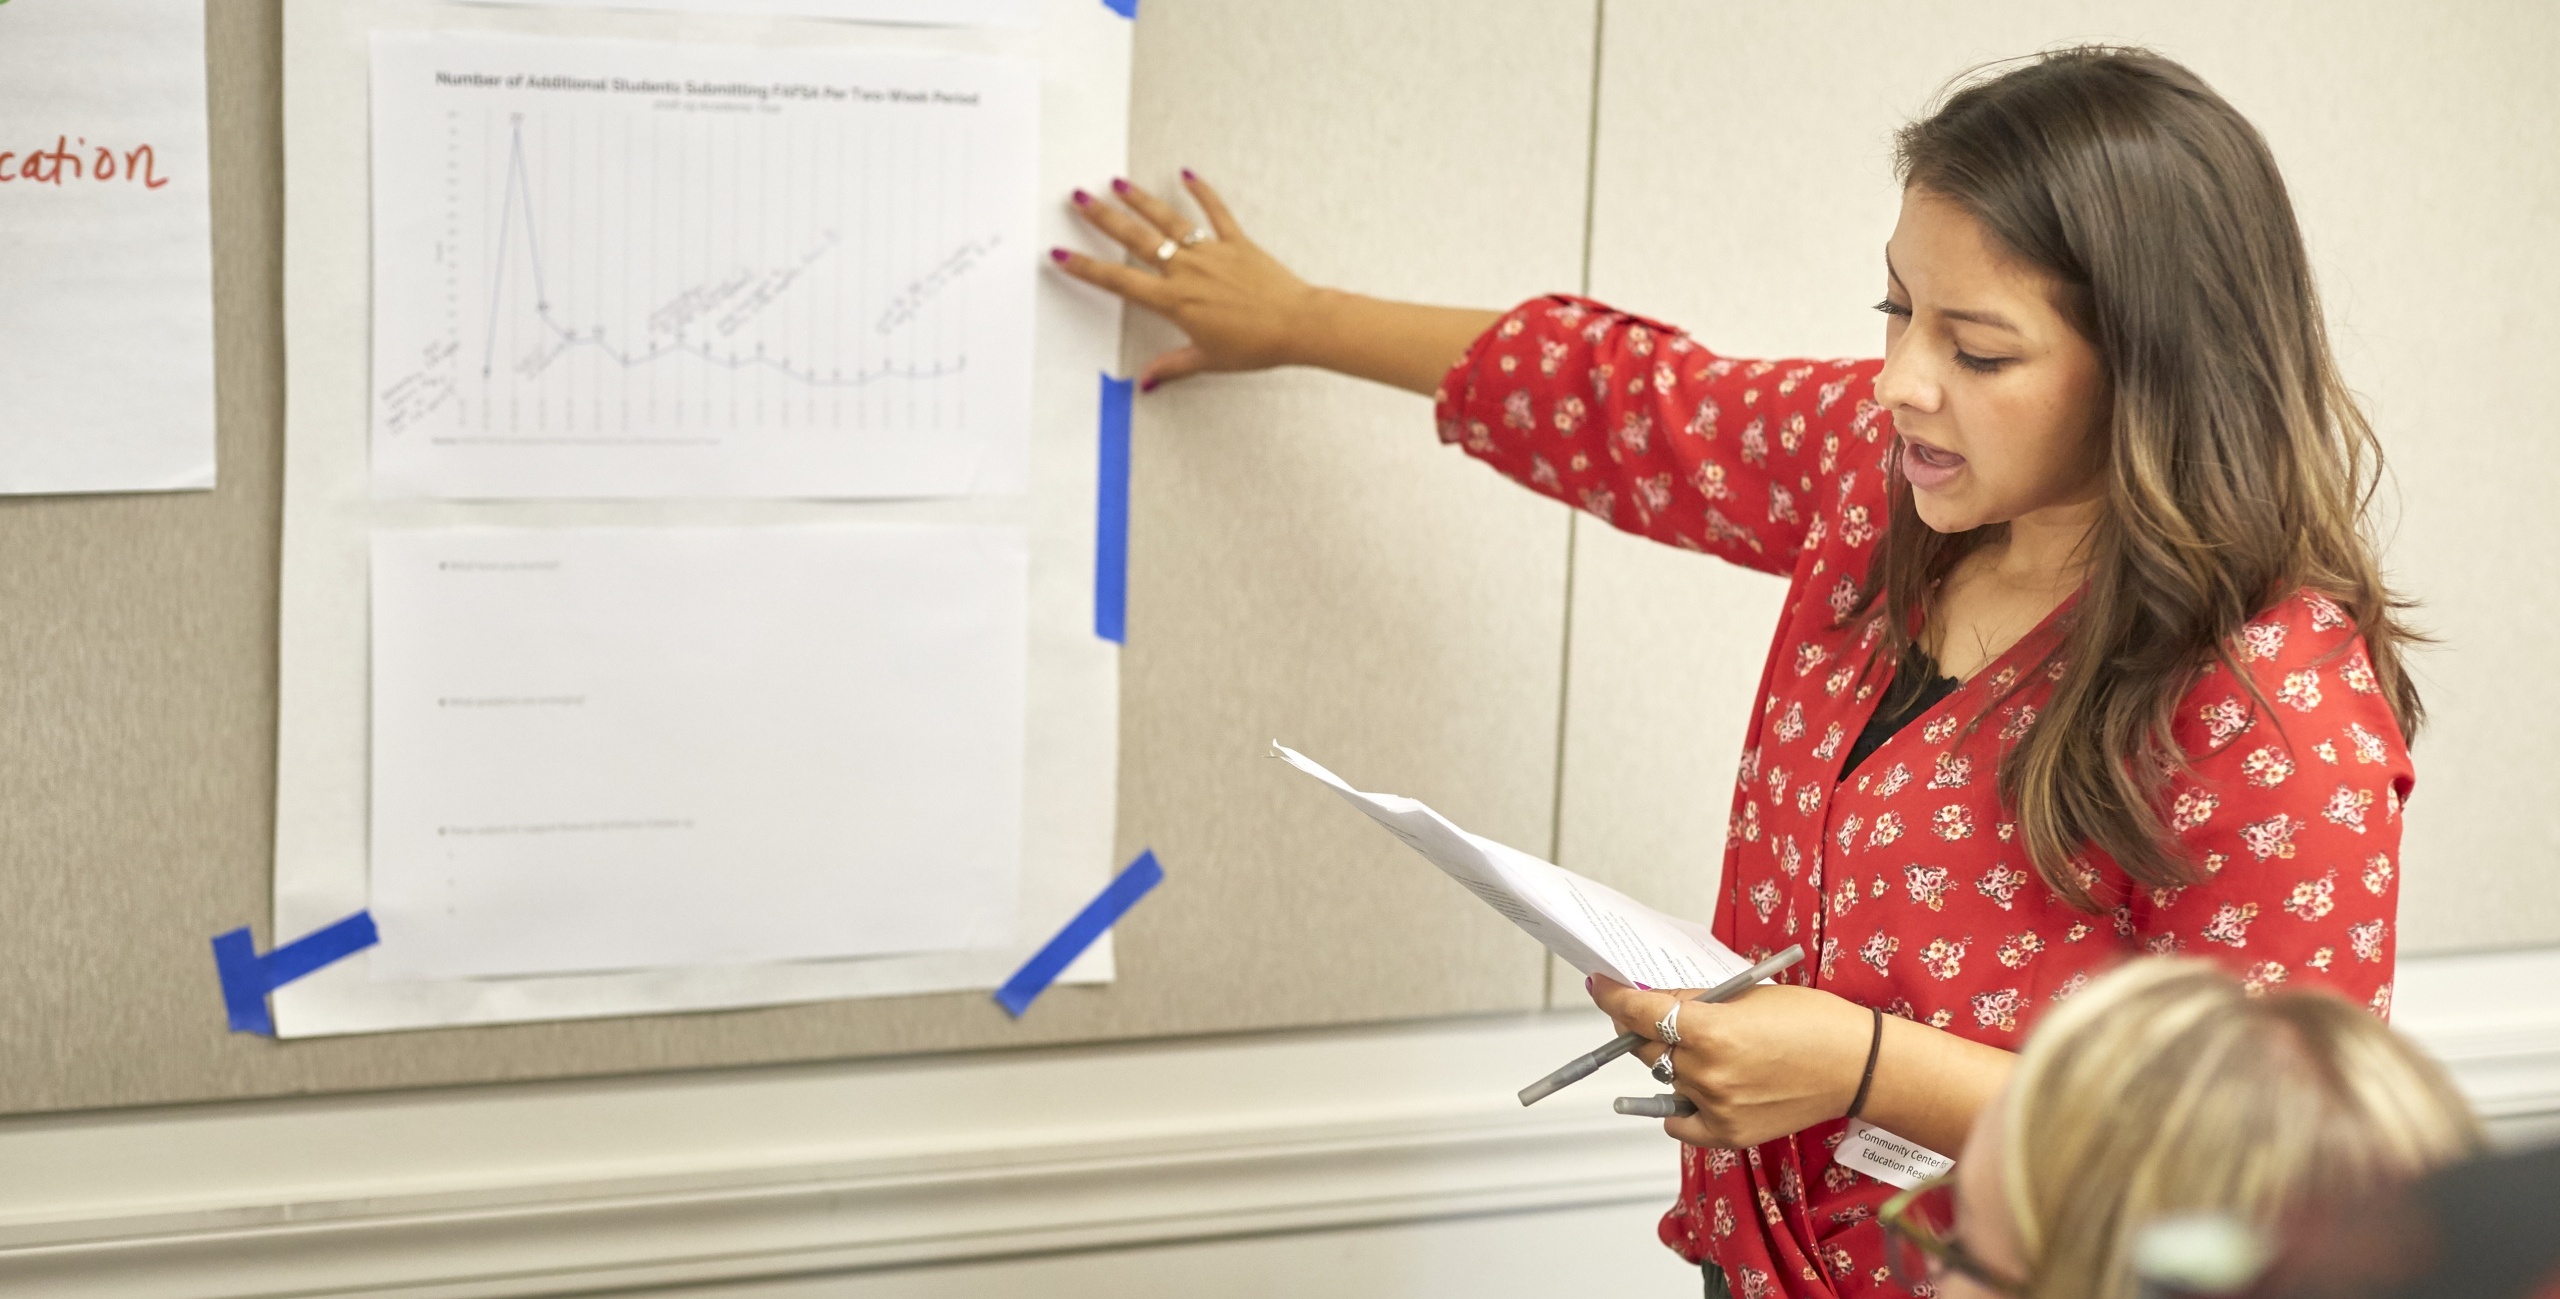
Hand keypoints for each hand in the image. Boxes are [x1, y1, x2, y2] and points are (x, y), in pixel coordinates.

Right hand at [1050, 173, 1324, 390]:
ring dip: (1141, 200)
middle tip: (1079, 199)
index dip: (1086, 268)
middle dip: (1103, 218)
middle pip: (1136, 239)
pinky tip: (1186, 174)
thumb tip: (1147, 381)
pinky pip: (1215, 212)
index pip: (1119, 281)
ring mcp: (1211, 253)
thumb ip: (1173, 366)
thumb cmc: (1256, 346)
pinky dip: (1201, 192)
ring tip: (1117, 183)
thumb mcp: (1208, 360)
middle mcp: (1186, 271)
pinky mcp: (1236, 243)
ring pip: (1168, 220)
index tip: (1061, 254)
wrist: (1296, 325)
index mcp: (1174, 301)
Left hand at [1589, 975, 1874, 1149]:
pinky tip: (1686, 1090)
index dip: (1612, 997)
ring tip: (1692, 1047)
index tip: (1599, 986)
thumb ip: (1695, 1002)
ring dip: (1668, 1060)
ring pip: (1664, 1079)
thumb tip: (1655, 1000)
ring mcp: (1715, 1107)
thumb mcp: (1747, 995)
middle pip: (1646, 1048)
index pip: (1639, 1013)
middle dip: (1639, 1026)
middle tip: (1642, 1012)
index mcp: (1710, 1030)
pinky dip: (1676, 1106)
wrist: (1857, 1065)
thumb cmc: (1812, 1022)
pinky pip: (1679, 1121)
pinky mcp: (1729, 1133)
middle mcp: (1707, 1072)